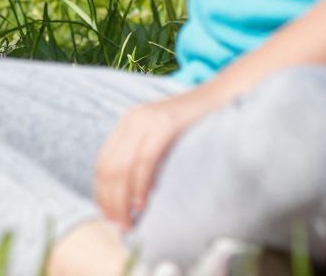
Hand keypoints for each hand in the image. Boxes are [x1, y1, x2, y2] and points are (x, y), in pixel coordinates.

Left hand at [91, 87, 220, 227]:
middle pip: (108, 168)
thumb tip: (134, 201)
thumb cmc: (197, 128)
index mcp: (127, 125)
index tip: (107, 218)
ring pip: (122, 166)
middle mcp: (131, 120)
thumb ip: (147, 161)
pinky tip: (142, 203)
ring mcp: (146, 119)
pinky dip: (140, 184)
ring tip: (128, 222)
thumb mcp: (164, 142)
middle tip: (118, 227)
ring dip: (122, 199)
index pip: (102, 164)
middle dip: (110, 201)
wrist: (223, 98)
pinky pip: (145, 159)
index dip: (101, 194)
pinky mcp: (165, 123)